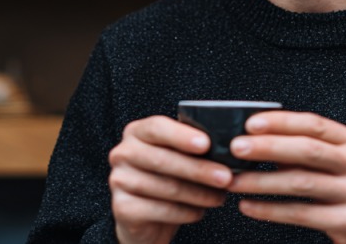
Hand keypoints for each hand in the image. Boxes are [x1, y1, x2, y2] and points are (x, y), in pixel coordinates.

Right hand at [107, 115, 233, 243]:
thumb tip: (226, 147)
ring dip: (199, 194)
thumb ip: (192, 147)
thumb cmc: (167, 178)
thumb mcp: (177, 156)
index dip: (181, 135)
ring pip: (166, 187)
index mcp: (136, 132)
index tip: (206, 144)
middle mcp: (122, 153)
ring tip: (219, 197)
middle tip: (226, 177)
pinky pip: (161, 210)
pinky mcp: (122, 208)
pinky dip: (186, 212)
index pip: (157, 127)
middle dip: (199, 169)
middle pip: (164, 159)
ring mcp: (119, 181)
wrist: (144, 216)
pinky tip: (200, 212)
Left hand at [226, 111, 345, 243]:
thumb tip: (256, 139)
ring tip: (234, 181)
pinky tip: (249, 206)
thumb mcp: (335, 163)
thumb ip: (303, 150)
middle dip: (268, 147)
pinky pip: (301, 214)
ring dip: (261, 181)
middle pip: (307, 150)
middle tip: (236, 148)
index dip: (281, 122)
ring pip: (301, 183)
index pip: (314, 124)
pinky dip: (270, 210)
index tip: (251, 123)